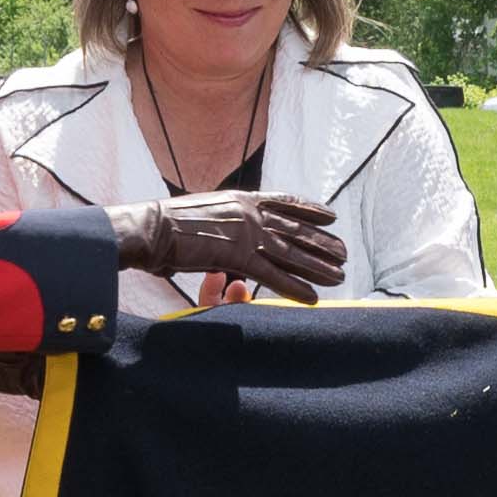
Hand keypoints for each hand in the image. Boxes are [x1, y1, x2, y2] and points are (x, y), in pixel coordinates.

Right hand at [115, 191, 343, 296]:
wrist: (151, 228)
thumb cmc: (168, 223)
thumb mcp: (206, 210)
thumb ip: (227, 218)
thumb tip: (235, 225)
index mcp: (242, 199)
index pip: (285, 203)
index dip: (311, 211)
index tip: (331, 217)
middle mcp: (250, 213)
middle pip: (296, 230)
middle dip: (323, 243)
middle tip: (344, 253)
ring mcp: (246, 234)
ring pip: (292, 253)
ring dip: (318, 266)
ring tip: (339, 276)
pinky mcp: (238, 258)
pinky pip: (273, 276)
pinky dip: (294, 288)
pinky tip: (312, 298)